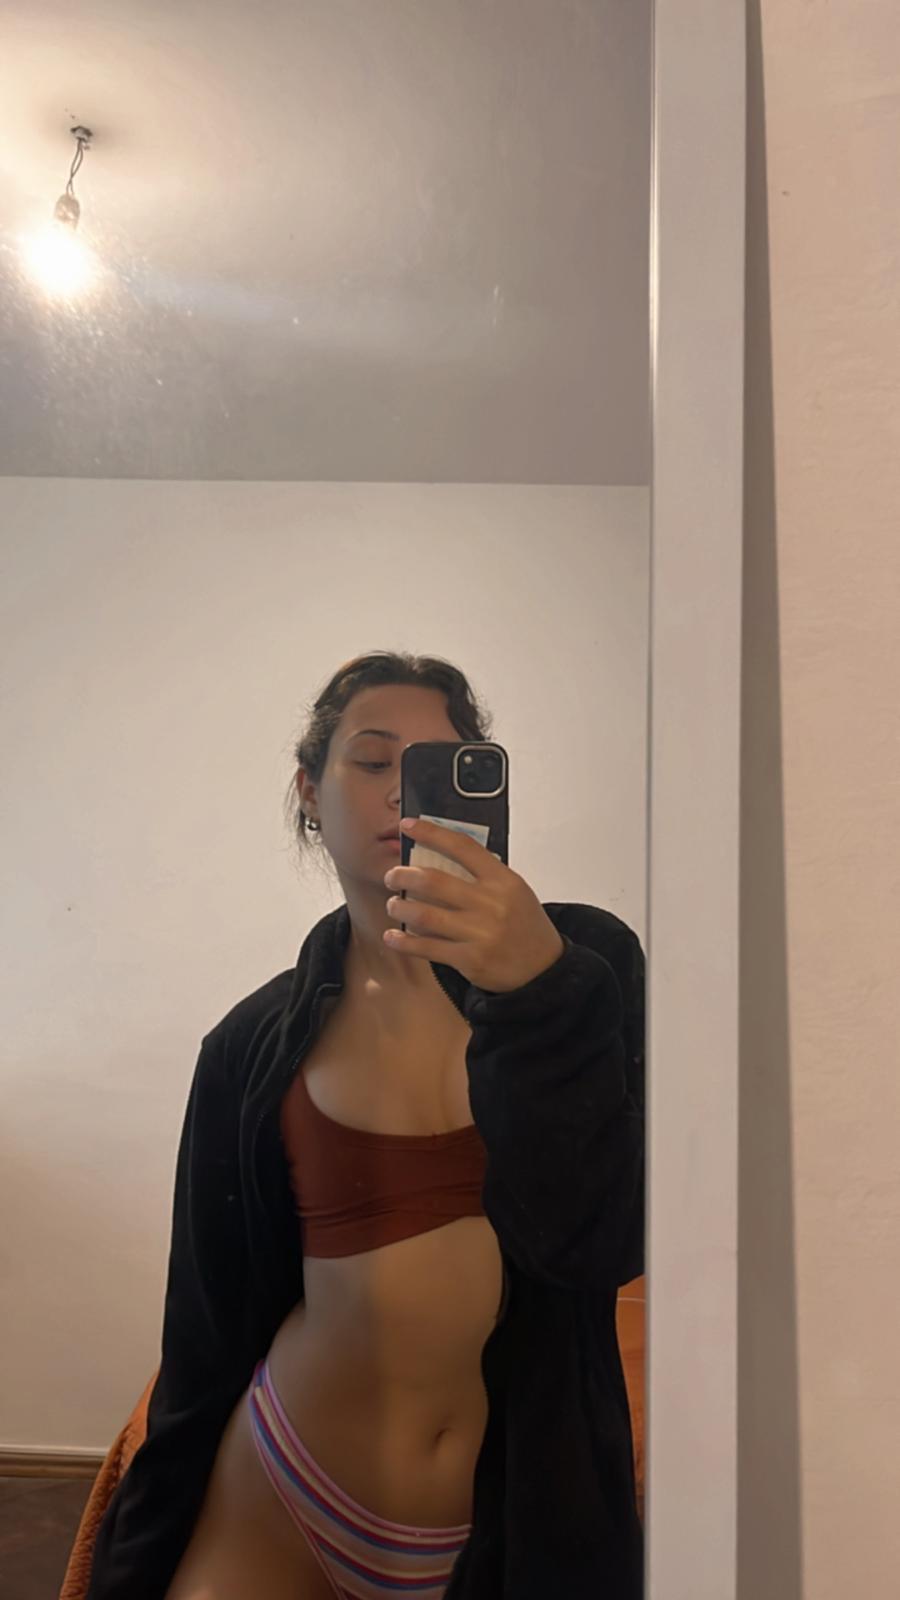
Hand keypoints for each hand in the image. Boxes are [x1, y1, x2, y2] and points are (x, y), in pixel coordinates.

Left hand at [382, 817, 564, 992]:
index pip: (462, 847)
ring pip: (424, 916)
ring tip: (393, 905)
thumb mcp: (513, 890)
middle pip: (433, 881)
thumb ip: (482, 875)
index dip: (431, 833)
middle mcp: (491, 904)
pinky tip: (392, 936)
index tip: (408, 825)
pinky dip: (404, 942)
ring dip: (400, 908)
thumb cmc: (524, 925)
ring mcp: (480, 933)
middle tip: (392, 876)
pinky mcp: (470, 960)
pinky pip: (427, 947)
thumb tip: (437, 858)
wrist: (543, 968)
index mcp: (503, 880)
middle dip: (403, 876)